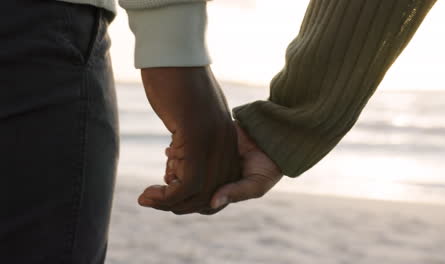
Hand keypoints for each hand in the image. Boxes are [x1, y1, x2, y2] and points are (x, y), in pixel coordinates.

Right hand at [137, 67, 240, 214]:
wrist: (174, 57)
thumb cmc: (177, 82)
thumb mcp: (190, 114)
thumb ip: (190, 137)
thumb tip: (176, 155)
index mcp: (227, 139)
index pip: (220, 183)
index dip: (195, 195)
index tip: (169, 188)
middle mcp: (225, 145)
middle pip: (211, 193)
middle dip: (182, 204)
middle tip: (155, 199)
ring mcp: (212, 144)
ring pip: (199, 194)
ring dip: (170, 203)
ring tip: (148, 198)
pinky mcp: (195, 141)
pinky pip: (186, 185)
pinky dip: (166, 197)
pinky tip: (148, 194)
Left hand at [166, 120, 282, 210]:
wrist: (272, 139)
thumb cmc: (268, 167)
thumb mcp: (255, 184)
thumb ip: (235, 193)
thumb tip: (214, 202)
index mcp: (221, 196)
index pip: (193, 205)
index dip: (179, 202)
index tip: (170, 192)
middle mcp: (212, 183)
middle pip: (184, 191)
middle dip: (171, 186)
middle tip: (164, 178)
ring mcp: (208, 167)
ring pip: (182, 173)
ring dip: (172, 169)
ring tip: (168, 160)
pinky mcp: (206, 151)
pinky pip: (186, 155)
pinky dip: (176, 154)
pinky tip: (170, 149)